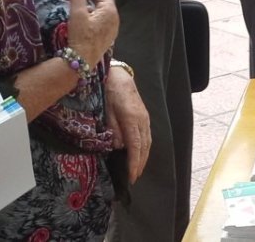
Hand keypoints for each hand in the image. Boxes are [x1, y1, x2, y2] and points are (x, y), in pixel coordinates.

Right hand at [66, 0, 119, 67]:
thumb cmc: (81, 37)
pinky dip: (95, 10)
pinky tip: (85, 12)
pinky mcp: (107, 35)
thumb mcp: (77, 13)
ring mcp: (112, 27)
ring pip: (104, 8)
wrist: (82, 61)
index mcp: (110, 11)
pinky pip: (103, 17)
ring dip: (93, 0)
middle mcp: (115, 18)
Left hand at [105, 67, 150, 183]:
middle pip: (144, 147)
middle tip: (134, 177)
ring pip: (148, 142)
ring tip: (137, 169)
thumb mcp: (106, 110)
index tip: (132, 176)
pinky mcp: (145, 116)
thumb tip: (117, 146)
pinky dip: (144, 148)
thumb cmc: (110, 91)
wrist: (119, 75)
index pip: (135, 146)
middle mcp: (142, 120)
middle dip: (140, 164)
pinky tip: (139, 153)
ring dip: (143, 157)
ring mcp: (145, 118)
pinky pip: (147, 136)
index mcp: (132, 119)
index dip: (134, 163)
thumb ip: (113, 129)